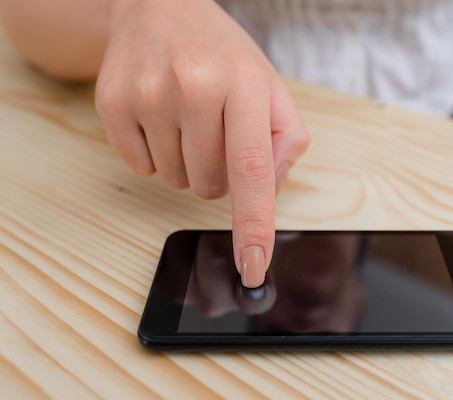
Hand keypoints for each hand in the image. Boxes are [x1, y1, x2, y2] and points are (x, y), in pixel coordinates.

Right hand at [95, 0, 308, 286]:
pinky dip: (155, 155)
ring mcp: (148, 95)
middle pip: (210, 186)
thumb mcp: (269, 85)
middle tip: (215, 130)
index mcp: (243, 85)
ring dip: (188, 164)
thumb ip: (286, 139)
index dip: (254, 225)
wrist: (158, 9)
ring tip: (188, 120)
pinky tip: (161, 119)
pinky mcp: (113, 104)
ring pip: (175, 181)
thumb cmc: (222, 55)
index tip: (253, 267)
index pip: (252, 168)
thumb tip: (269, 188)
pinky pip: (141, 168)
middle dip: (219, 173)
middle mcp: (193, 87)